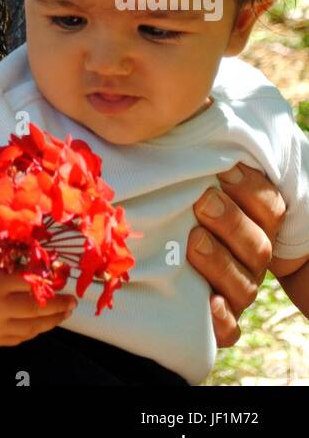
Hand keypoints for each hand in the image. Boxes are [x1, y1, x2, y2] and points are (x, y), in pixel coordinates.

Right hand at [0, 249, 77, 348]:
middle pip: (36, 308)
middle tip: (72, 301)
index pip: (33, 283)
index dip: (52, 282)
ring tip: (64, 313)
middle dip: (59, 305)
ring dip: (51, 321)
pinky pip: (21, 338)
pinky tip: (43, 322)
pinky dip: (35, 330)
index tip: (64, 280)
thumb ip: (18, 266)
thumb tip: (51, 267)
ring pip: (32, 328)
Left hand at [188, 162, 285, 346]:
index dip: (250, 188)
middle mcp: (251, 255)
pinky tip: (206, 304)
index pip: (268, 204)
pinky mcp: (220, 318)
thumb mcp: (198, 175)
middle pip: (257, 243)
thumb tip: (203, 109)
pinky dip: (221, 319)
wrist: (170, 250)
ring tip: (193, 241)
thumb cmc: (184, 199)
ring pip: (244, 283)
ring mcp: (238, 288)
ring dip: (220, 262)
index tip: (222, 169)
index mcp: (255, 219)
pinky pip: (230, 328)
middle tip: (202, 203)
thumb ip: (204, 150)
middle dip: (231, 221)